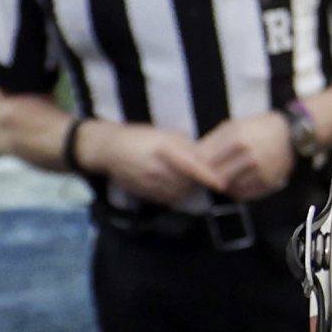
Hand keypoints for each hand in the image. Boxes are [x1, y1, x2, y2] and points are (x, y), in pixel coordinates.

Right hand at [82, 117, 219, 208]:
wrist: (110, 150)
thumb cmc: (140, 137)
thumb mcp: (164, 134)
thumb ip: (185, 145)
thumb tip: (205, 156)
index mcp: (165, 148)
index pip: (191, 165)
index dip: (207, 176)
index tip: (221, 183)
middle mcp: (158, 167)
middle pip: (189, 181)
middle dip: (198, 179)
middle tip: (201, 173)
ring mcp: (151, 183)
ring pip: (180, 192)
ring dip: (187, 187)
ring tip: (183, 176)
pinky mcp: (146, 193)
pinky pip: (169, 198)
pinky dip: (176, 193)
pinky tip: (172, 183)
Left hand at [193, 110, 300, 200]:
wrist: (290, 135)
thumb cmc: (257, 128)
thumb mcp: (235, 125)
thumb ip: (214, 140)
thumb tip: (195, 155)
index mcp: (239, 137)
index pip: (208, 157)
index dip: (198, 163)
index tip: (195, 165)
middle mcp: (250, 155)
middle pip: (217, 175)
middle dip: (209, 176)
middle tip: (205, 175)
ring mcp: (261, 170)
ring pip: (230, 186)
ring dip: (222, 184)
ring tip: (221, 178)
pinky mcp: (268, 182)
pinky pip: (244, 194)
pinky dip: (236, 191)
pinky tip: (234, 184)